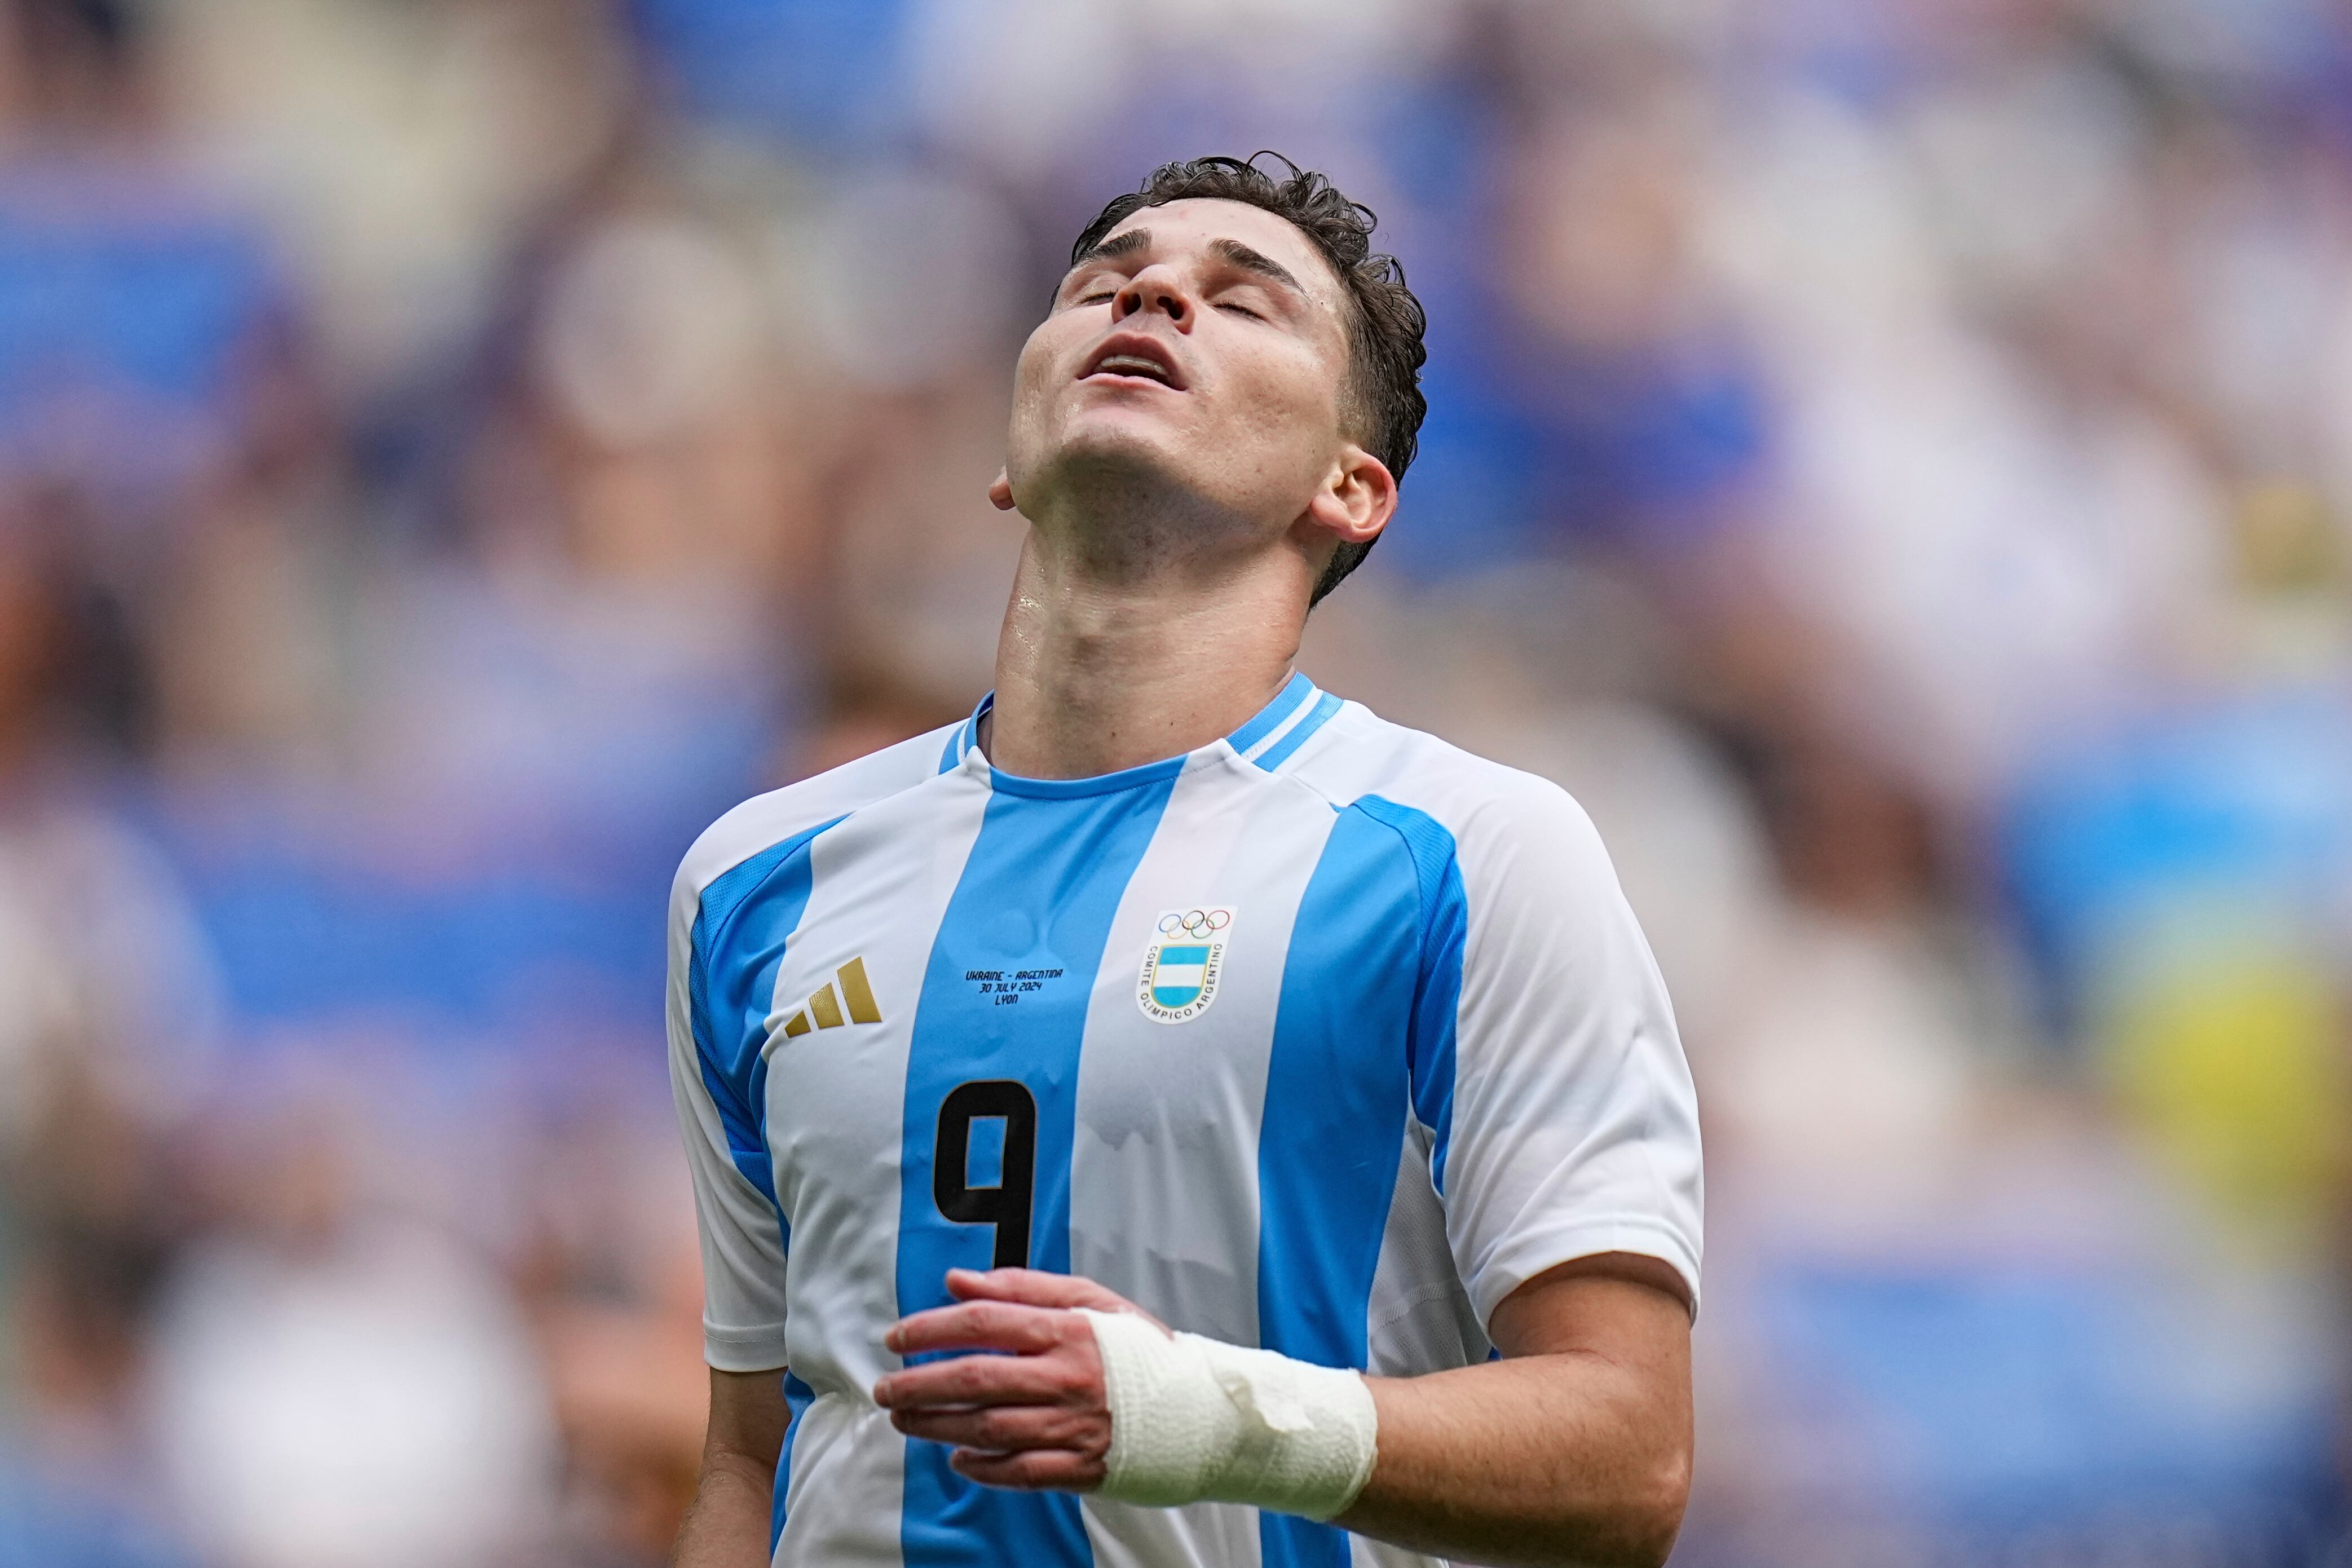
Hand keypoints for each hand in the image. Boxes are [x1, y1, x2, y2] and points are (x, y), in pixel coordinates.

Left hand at [873, 1267, 1167, 1491]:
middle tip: (884, 1387)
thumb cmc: (1141, 1351)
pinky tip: (959, 1459)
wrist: (1203, 1409)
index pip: (984, 1322)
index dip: (931, 1329)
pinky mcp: (1083, 1466)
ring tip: (904, 1419)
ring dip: (937, 1426)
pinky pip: (1022, 1471)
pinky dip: (985, 1468)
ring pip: (989, 1428)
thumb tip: (957, 1281)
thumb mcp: (1092, 1301)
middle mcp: (1068, 1376)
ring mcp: (1075, 1424)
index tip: (896, 1337)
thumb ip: (1022, 1288)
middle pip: (976, 1379)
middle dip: (919, 1383)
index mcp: (1069, 1329)